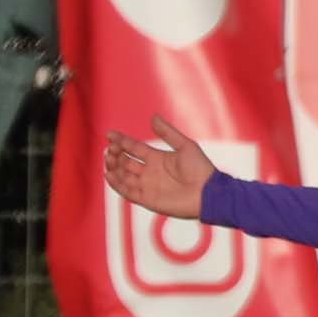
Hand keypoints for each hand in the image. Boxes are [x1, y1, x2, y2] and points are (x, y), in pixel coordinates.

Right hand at [102, 115, 216, 219]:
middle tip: (112, 148)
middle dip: (115, 154)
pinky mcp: (146, 199)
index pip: (133, 148)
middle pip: (125, 161)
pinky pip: (126, 191)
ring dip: (113, 167)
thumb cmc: (201, 170)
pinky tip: (109, 174)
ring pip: (122, 175)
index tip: (110, 134)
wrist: (208, 193)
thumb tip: (153, 117)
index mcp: (157, 158)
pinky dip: (116, 184)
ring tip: (109, 157)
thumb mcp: (186, 146)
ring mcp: (147, 185)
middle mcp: (149, 172)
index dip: (121, 141)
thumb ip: (168, 133)